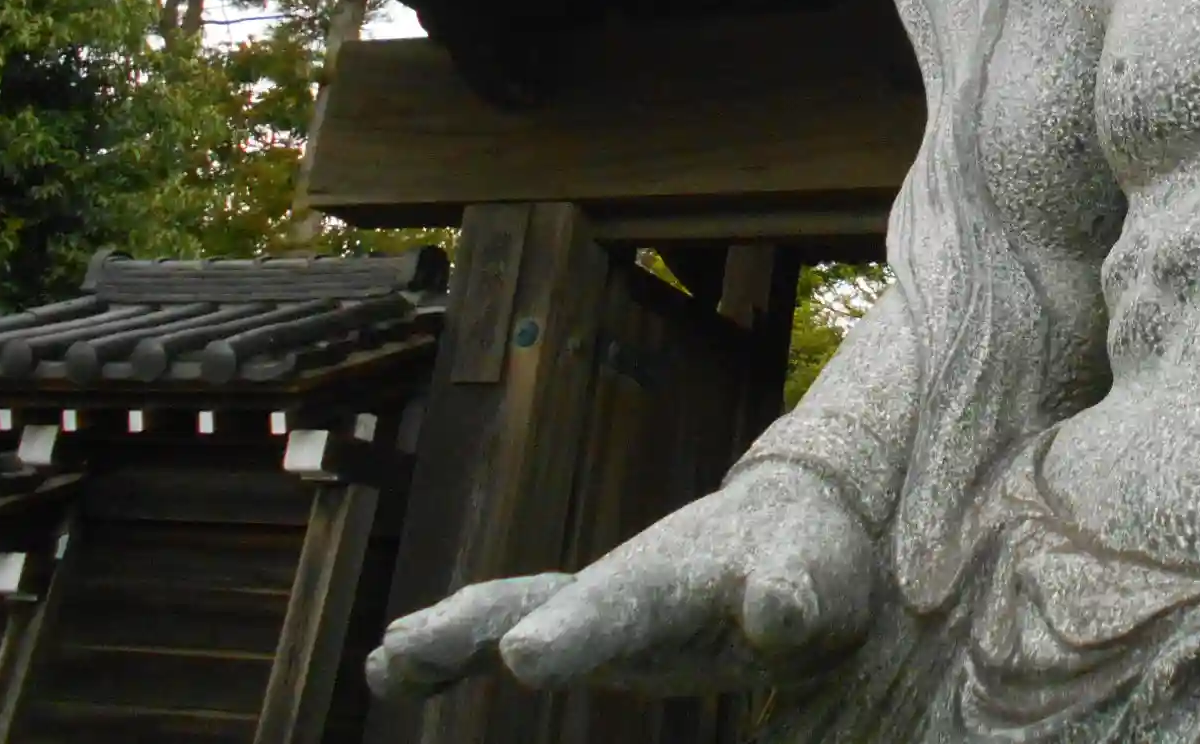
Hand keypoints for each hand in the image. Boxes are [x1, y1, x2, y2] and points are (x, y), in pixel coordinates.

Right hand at [365, 460, 876, 698]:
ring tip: (383, 663)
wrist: (806, 526)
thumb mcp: (816, 583)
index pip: (621, 604)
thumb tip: (774, 612)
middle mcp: (625, 582)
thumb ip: (791, 599)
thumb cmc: (814, 558)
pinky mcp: (601, 625)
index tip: (521, 656)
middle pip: (540, 598)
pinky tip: (404, 674)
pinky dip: (461, 649)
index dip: (575, 631)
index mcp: (677, 573)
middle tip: (400, 654)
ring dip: (448, 635)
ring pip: (514, 607)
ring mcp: (605, 600)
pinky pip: (524, 628)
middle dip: (475, 627)